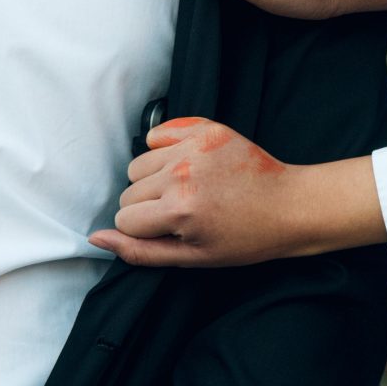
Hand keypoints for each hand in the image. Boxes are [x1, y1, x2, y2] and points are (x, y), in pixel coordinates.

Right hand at [89, 116, 299, 267]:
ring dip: (154, 179)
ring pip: (139, 165)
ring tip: (188, 189)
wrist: (290, 206)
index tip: (172, 230)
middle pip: (129, 191)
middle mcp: (182, 174)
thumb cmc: (245, 238)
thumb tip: (96, 237)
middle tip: (184, 212)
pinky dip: (164, 149)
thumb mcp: (193, 257)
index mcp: (179, 210)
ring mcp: (193, 147)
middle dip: (148, 206)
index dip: (144, 230)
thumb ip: (139, 250)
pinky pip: (156, 135)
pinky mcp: (204, 128)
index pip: (124, 218)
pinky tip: (188, 165)